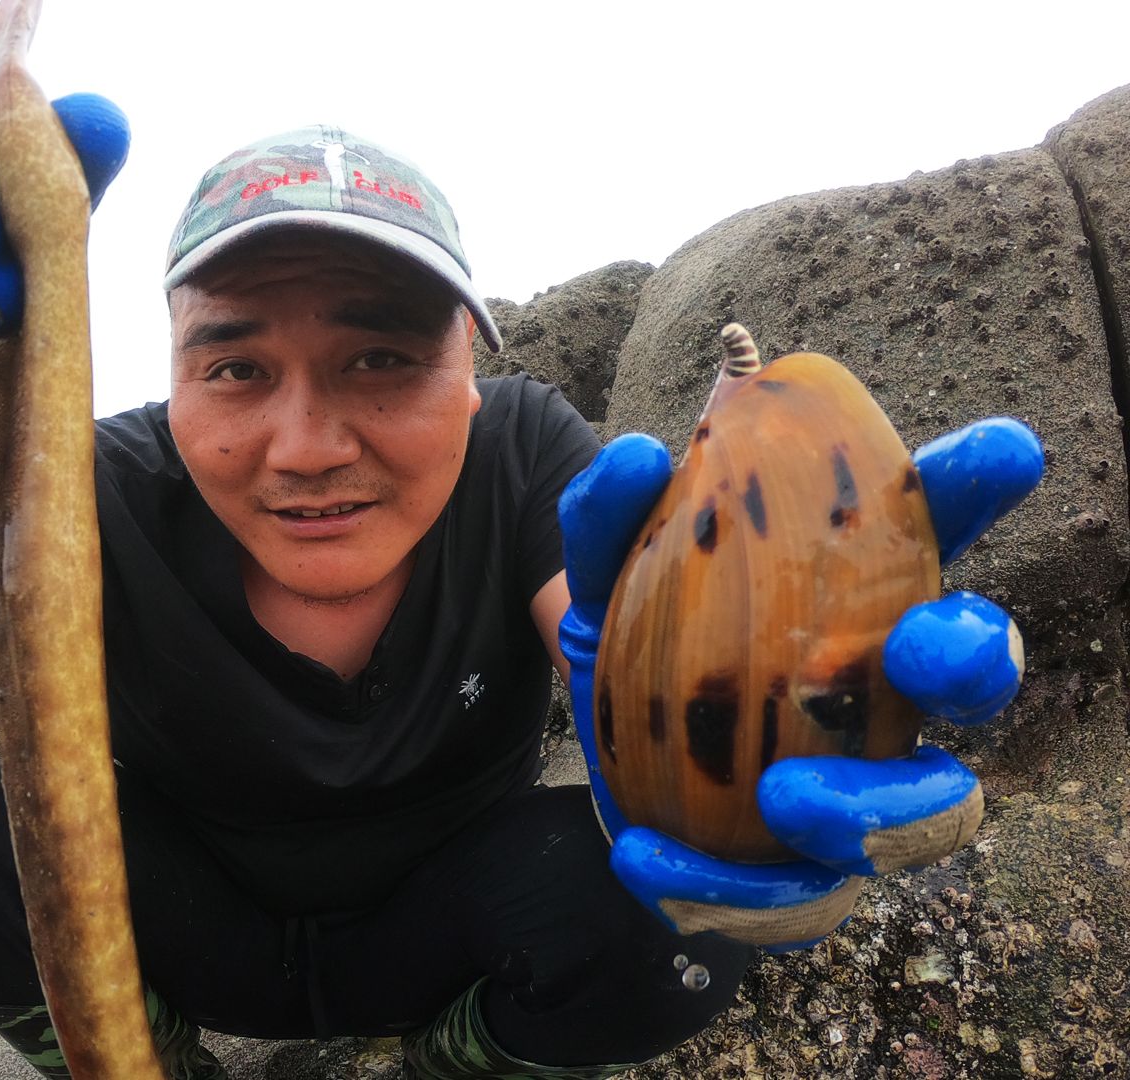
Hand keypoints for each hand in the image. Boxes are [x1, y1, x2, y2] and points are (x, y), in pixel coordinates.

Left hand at [557, 418, 1041, 949]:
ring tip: (782, 796)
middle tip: (921, 648)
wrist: (601, 757)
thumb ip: (611, 520)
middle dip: (974, 656)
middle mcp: (887, 689)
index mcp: (854, 594)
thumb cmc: (638, 647)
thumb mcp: (608, 580)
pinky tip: (642, 859)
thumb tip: (638, 459)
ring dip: (877, 810)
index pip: (931, 530)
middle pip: (976, 670)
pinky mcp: (810, 875)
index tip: (998, 452)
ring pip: (933, 814)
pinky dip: (720, 891)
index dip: (975, 489)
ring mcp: (866, 785)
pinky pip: (797, 904)